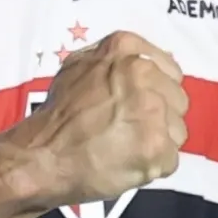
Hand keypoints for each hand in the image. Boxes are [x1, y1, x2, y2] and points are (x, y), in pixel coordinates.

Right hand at [5, 31, 189, 207]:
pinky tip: (126, 164)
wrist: (39, 158)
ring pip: (177, 132)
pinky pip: (171, 160)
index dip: (157, 93)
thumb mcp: (79, 66)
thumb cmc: (57, 117)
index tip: (138, 108)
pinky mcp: (156, 146)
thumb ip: (114, 61)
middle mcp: (143, 73)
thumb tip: (143, 63)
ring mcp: (153, 110)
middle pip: (178, 101)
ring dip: (156, 144)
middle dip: (159, 119)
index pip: (170, 71)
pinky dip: (152, 167)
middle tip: (127, 132)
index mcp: (126, 50)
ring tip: (123, 149)